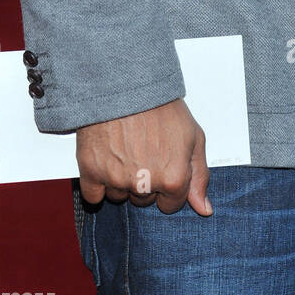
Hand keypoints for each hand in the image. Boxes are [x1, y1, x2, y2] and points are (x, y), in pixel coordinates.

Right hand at [76, 97, 211, 214]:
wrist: (126, 85)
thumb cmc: (161, 108)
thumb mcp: (193, 136)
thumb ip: (199, 176)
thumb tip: (203, 209)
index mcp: (173, 178)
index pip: (172, 204)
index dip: (169, 185)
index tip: (163, 165)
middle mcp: (145, 184)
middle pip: (144, 201)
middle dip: (146, 182)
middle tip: (144, 151)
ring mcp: (117, 181)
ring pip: (120, 197)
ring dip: (122, 181)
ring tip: (126, 149)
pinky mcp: (91, 174)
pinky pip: (93, 196)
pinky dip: (98, 184)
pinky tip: (106, 160)